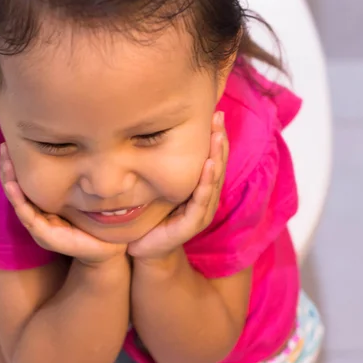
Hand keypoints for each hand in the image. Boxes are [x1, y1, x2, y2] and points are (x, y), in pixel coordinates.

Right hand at [0, 144, 127, 264]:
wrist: (107, 250)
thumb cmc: (95, 223)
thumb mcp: (81, 198)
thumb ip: (71, 183)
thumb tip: (70, 153)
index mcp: (43, 209)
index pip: (23, 185)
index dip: (15, 167)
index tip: (10, 145)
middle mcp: (37, 218)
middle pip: (16, 191)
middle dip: (8, 170)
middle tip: (4, 147)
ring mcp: (39, 228)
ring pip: (18, 202)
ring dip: (10, 182)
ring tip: (6, 164)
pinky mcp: (46, 237)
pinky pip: (28, 217)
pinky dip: (19, 201)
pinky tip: (13, 186)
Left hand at [128, 111, 227, 261]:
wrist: (143, 250)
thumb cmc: (150, 217)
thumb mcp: (157, 186)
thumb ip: (161, 166)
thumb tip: (151, 133)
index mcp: (199, 189)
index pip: (211, 158)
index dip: (214, 137)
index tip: (214, 112)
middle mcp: (204, 199)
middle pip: (217, 164)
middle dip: (219, 140)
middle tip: (218, 116)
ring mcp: (201, 212)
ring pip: (213, 180)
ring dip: (217, 156)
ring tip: (217, 136)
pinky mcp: (192, 225)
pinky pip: (201, 199)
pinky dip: (206, 181)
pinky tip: (208, 165)